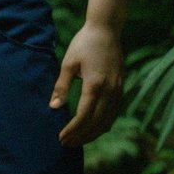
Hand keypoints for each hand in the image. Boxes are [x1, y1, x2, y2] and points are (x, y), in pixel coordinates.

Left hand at [48, 19, 123, 146]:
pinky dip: (102, 125)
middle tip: (66, 144)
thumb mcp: (69, 62)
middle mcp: (110, 91)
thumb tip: (53, 107)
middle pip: (96, 123)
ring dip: (92, 134)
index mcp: (95, 84)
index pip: (84, 116)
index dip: (73, 130)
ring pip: (107, 122)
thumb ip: (61, 86)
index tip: (61, 137)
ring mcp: (117, 91)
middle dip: (81, 136)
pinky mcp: (120, 89)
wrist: (106, 29)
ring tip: (77, 140)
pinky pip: (112, 114)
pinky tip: (92, 128)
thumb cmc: (84, 43)